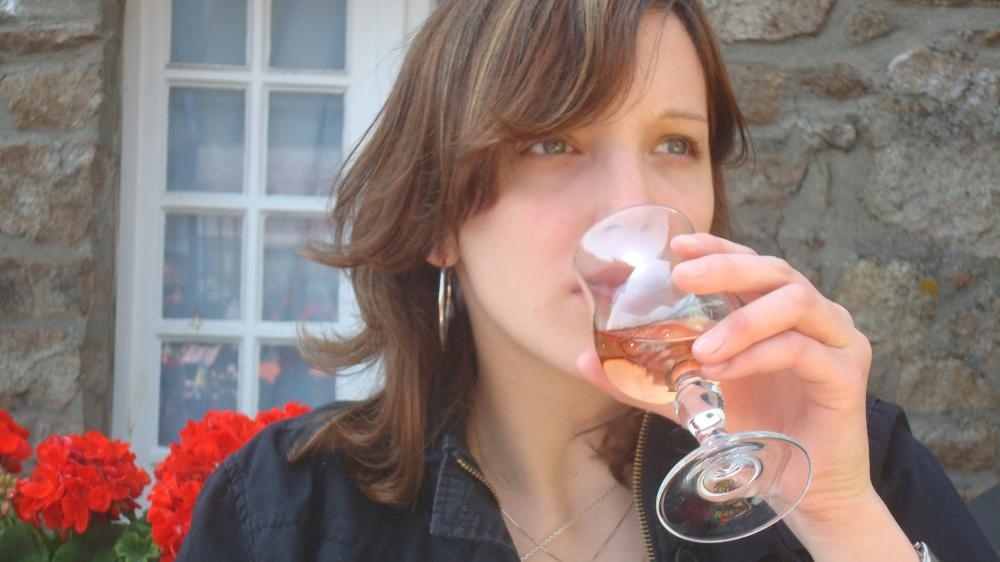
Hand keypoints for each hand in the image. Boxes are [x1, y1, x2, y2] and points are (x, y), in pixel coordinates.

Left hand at [576, 232, 875, 524]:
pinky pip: (802, 349)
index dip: (718, 249)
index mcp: (780, 314)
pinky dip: (758, 355)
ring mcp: (837, 341)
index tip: (677, 245)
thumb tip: (584, 359)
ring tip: (702, 349)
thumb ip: (647, 379)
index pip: (752, 264)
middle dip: (725, 268)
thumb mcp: (693, 401)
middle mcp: (814, 317)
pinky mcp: (847, 374)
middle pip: (775, 270)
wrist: (805, 491)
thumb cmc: (757, 435)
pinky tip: (724, 371)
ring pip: (795, 302)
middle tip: (681, 276)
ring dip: (742, 320)